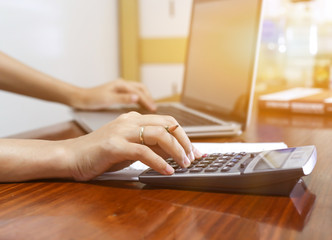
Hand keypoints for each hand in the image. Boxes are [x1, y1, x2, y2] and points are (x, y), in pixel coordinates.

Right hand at [65, 112, 201, 180]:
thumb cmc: (100, 153)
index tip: (195, 150)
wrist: (71, 156)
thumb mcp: (130, 147)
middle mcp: (130, 121)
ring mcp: (122, 131)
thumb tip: (174, 152)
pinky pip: (143, 151)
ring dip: (176, 151)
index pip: (167, 122)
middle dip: (185, 141)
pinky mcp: (114, 145)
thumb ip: (150, 146)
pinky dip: (159, 162)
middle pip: (167, 125)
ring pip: (158, 135)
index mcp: (134, 119)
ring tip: (184, 164)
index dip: (184, 135)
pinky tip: (167, 171)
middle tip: (194, 157)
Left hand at [73, 79, 155, 110]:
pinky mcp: (118, 92)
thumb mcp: (108, 99)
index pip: (139, 92)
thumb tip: (137, 98)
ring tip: (150, 107)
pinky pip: (132, 94)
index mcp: (121, 85)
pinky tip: (140, 106)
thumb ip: (123, 98)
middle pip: (141, 88)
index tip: (153, 109)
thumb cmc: (92, 99)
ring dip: (145, 97)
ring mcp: (120, 87)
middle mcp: (122, 84)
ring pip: (138, 90)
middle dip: (149, 97)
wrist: (80, 98)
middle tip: (154, 108)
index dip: (147, 101)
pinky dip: (139, 99)